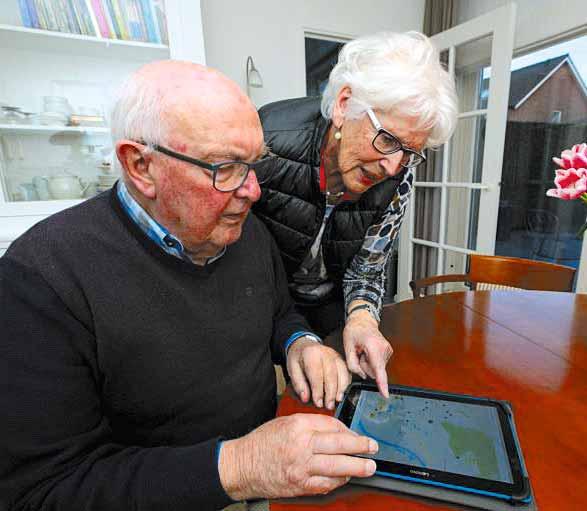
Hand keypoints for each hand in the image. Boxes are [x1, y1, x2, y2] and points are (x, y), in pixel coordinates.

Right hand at [218, 413, 377, 499]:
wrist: (242, 465)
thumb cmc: (262, 442)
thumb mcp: (285, 422)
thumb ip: (310, 424)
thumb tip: (336, 430)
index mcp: (298, 425)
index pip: (332, 425)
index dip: (348, 431)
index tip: (356, 435)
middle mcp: (302, 445)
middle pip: (339, 445)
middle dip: (360, 447)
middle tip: (372, 447)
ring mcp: (301, 467)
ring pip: (337, 467)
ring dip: (356, 467)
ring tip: (369, 467)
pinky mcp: (299, 485)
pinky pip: (326, 483)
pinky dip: (339, 481)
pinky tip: (346, 477)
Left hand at [287, 338, 350, 409]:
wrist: (305, 345)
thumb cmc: (298, 357)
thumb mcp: (292, 369)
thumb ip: (299, 384)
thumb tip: (305, 398)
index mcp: (311, 353)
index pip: (316, 374)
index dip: (318, 391)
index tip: (318, 403)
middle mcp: (325, 352)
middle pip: (331, 375)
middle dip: (330, 393)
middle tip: (328, 406)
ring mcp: (335, 355)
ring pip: (342, 373)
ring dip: (340, 389)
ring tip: (336, 401)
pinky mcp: (341, 359)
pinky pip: (347, 372)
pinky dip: (346, 384)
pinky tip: (341, 393)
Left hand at [343, 310, 392, 397]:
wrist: (363, 321)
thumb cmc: (354, 331)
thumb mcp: (347, 346)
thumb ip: (352, 364)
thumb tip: (362, 375)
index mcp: (373, 346)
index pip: (378, 369)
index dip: (382, 383)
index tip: (385, 394)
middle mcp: (384, 349)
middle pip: (374, 371)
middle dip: (364, 366)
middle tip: (359, 353)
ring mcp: (388, 351)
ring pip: (376, 369)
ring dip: (368, 363)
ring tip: (364, 351)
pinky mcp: (388, 353)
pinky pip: (378, 365)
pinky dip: (371, 361)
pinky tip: (368, 351)